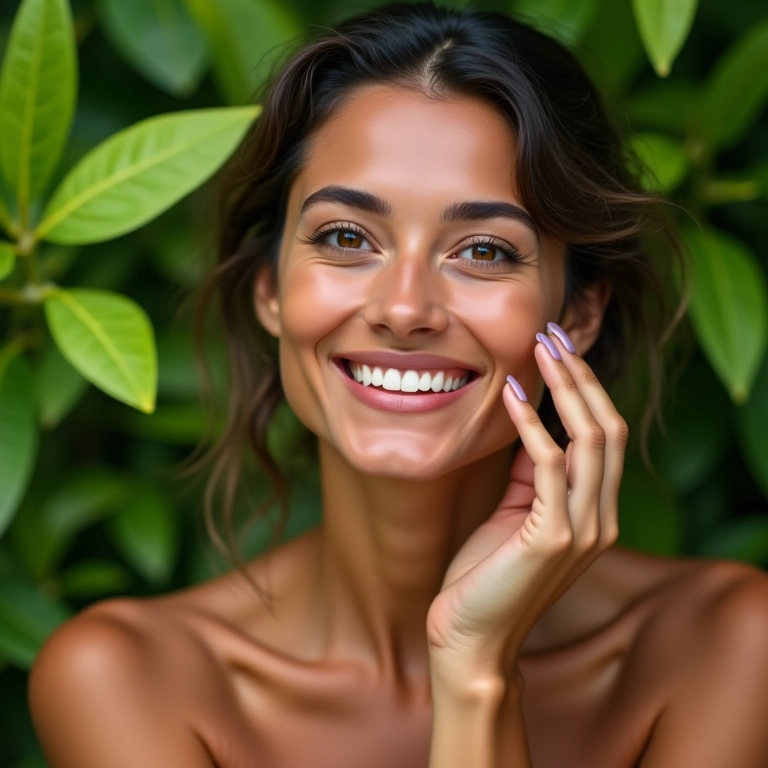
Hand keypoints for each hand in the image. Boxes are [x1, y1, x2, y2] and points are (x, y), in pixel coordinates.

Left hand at [426, 325, 628, 675]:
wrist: (471, 637)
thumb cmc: (487, 574)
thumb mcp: (516, 513)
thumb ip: (532, 473)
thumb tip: (533, 423)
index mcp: (596, 512)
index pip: (606, 435)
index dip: (587, 388)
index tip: (558, 348)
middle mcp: (601, 519)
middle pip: (609, 428)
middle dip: (582, 376)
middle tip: (552, 334)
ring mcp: (582, 530)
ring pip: (592, 440)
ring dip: (566, 388)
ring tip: (540, 350)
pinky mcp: (552, 538)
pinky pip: (549, 465)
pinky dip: (532, 425)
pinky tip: (512, 397)